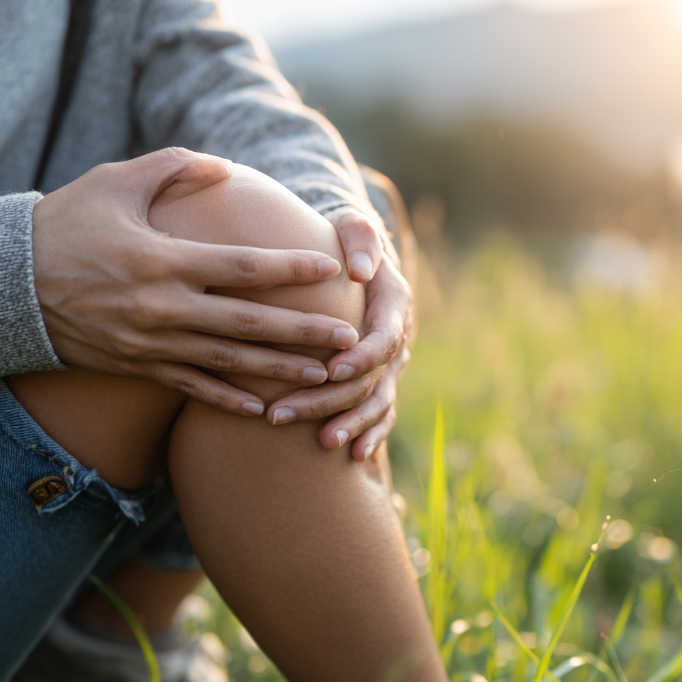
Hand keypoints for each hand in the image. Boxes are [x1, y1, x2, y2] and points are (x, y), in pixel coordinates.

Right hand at [32, 148, 360, 415]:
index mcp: (163, 259)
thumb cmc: (65, 225)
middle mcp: (163, 308)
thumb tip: (227, 168)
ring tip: (324, 376)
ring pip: (229, 362)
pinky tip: (261, 411)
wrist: (5, 286)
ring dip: (279, 370)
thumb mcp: (115, 182)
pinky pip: (191, 388)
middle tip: (350, 338)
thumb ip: (175, 168)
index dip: (289, 269)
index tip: (329, 269)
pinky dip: (227, 401)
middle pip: (248, 323)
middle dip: (303, 332)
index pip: (242, 267)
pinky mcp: (138, 366)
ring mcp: (151, 343)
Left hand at [265, 211, 414, 460]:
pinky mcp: (376, 379)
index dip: (361, 357)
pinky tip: (352, 456)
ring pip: (376, 402)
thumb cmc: (342, 238)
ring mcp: (389, 364)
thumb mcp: (352, 225)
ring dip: (350, 424)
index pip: (383, 338)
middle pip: (372, 378)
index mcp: (393, 303)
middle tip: (285, 414)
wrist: (351, 256)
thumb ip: (360, 239)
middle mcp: (396, 337)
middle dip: (332, 399)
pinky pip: (379, 413)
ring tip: (322, 443)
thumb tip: (360, 270)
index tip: (332, 369)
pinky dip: (369, 434)